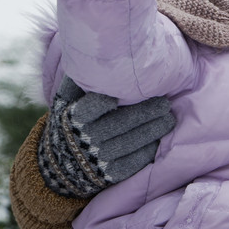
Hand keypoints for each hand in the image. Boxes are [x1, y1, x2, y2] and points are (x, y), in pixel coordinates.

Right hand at [37, 76, 175, 198]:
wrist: (59, 165)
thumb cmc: (69, 121)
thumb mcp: (65, 100)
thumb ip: (78, 79)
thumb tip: (92, 53)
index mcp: (73, 118)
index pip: (93, 106)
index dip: (108, 98)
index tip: (127, 88)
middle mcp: (86, 139)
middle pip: (121, 123)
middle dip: (147, 112)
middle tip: (165, 103)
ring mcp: (98, 159)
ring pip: (131, 142)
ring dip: (154, 130)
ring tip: (169, 119)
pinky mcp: (110, 175)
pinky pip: (134, 162)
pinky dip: (149, 150)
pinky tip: (160, 138)